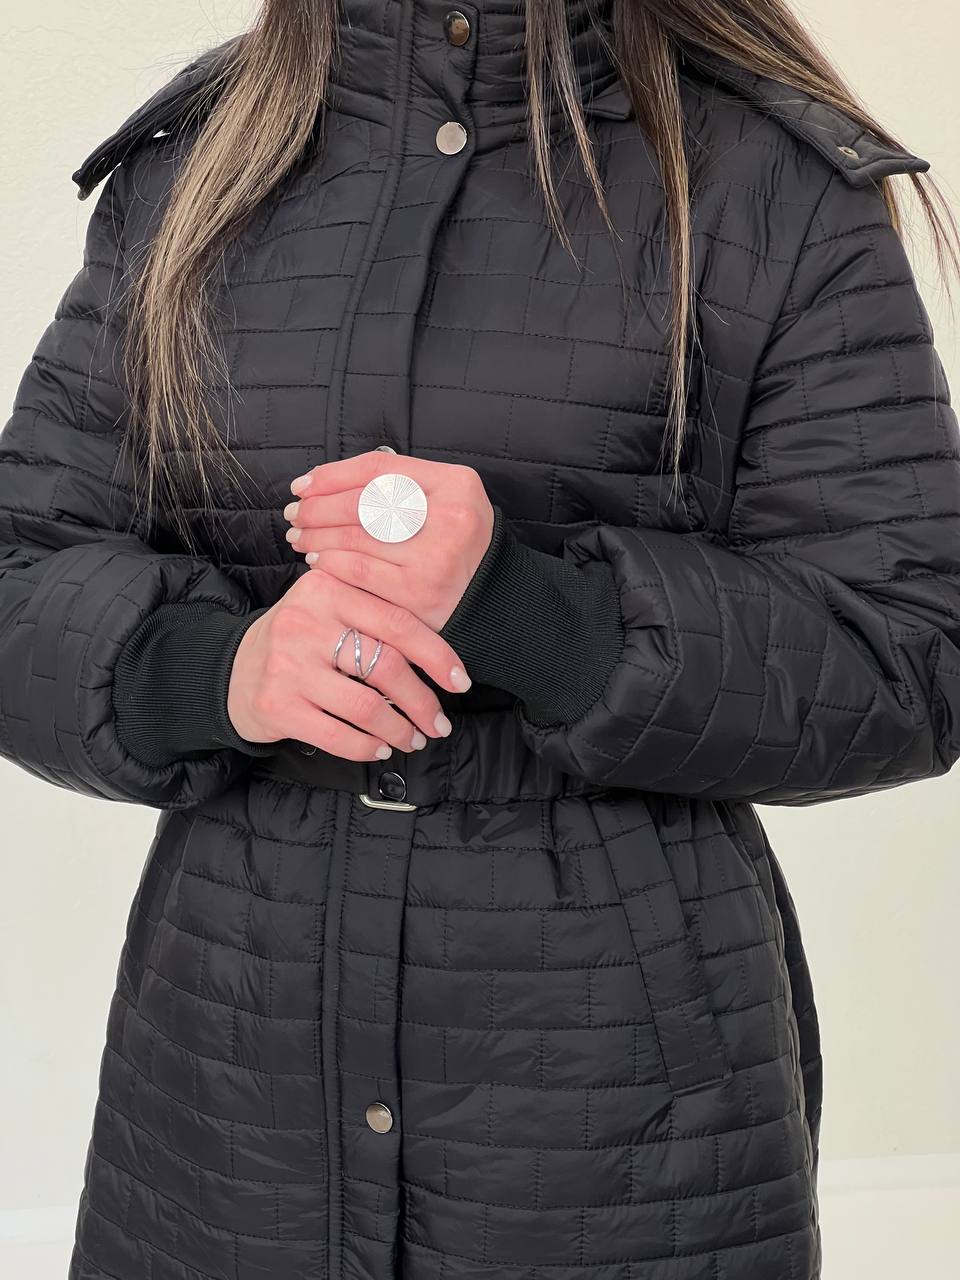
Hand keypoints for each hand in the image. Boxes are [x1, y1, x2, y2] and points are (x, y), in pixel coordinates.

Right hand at [227, 565, 471, 760]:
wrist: (232, 671)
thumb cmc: (299, 642)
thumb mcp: (329, 610)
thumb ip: (374, 617)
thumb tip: (441, 659)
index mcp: (328, 587)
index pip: (398, 622)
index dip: (437, 655)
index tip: (460, 681)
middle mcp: (305, 621)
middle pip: (386, 666)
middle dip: (422, 702)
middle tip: (438, 723)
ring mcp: (288, 664)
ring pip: (366, 705)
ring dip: (400, 730)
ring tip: (414, 739)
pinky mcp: (277, 705)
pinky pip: (338, 735)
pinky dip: (368, 747)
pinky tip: (381, 748)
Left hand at [281, 452, 494, 630]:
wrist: (493, 599)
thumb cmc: (456, 546)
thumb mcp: (445, 501)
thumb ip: (399, 487)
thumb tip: (325, 484)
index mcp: (456, 484)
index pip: (378, 470)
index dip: (332, 475)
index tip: (304, 485)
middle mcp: (450, 517)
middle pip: (363, 503)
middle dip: (318, 508)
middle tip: (295, 514)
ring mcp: (436, 558)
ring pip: (356, 538)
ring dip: (318, 537)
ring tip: (301, 537)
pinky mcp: (420, 594)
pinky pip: (360, 572)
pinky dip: (331, 564)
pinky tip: (318, 561)